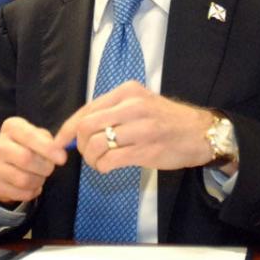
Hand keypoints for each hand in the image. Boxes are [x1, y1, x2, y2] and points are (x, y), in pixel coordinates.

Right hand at [0, 117, 67, 204]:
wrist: (8, 163)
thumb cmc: (29, 146)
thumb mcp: (39, 136)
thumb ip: (50, 141)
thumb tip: (59, 153)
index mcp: (11, 127)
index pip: (29, 136)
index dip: (48, 148)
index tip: (62, 158)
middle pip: (26, 158)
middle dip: (44, 166)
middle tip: (50, 168)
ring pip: (23, 179)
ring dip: (39, 180)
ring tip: (40, 176)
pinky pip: (20, 194)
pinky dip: (32, 192)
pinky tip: (32, 185)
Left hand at [55, 81, 212, 173]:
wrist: (200, 132)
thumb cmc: (166, 120)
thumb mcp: (139, 103)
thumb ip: (111, 111)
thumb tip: (77, 128)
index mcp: (127, 92)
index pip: (87, 109)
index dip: (68, 128)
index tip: (59, 142)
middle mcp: (133, 106)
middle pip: (87, 127)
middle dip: (80, 145)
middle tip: (87, 153)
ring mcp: (141, 129)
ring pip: (96, 145)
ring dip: (91, 159)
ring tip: (99, 162)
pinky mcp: (146, 150)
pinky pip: (110, 160)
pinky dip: (103, 167)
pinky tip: (108, 167)